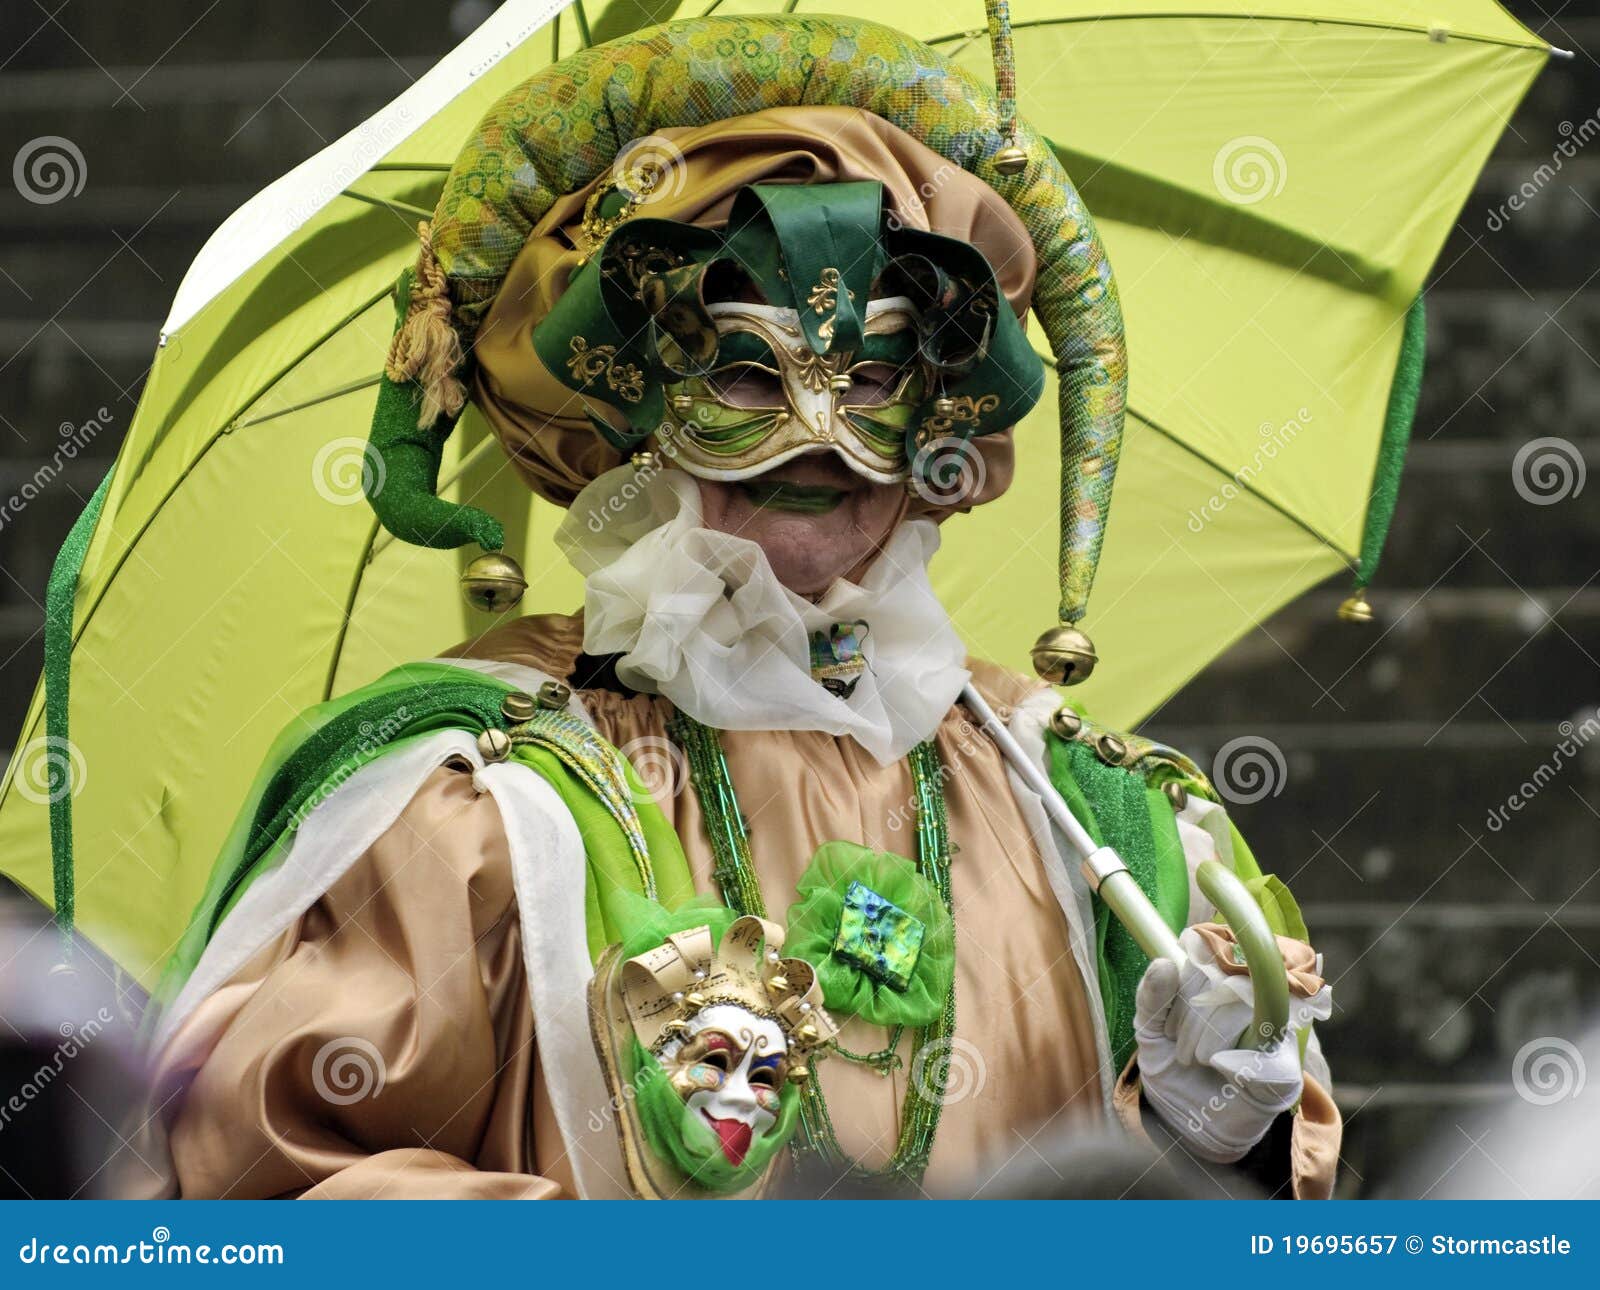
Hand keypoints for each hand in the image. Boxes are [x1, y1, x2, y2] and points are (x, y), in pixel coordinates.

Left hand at [1133, 925, 1331, 1162]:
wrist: (1190, 1121)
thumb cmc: (1173, 1065)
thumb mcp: (1150, 1029)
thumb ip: (1152, 997)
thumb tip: (1163, 962)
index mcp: (1225, 979)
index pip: (1211, 950)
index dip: (1185, 977)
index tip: (1169, 1015)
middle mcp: (1256, 996)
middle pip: (1228, 976)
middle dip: (1192, 1012)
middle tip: (1180, 1045)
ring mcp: (1276, 1030)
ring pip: (1245, 1007)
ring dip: (1209, 1036)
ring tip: (1196, 1058)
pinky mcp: (1287, 1068)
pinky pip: (1267, 1054)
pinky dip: (1234, 1060)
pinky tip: (1221, 1068)